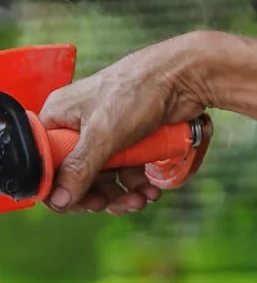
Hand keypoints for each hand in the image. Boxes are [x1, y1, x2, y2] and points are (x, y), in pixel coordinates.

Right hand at [40, 36, 211, 211]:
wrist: (185, 77)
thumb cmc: (137, 91)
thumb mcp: (102, 134)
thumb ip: (79, 169)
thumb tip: (58, 200)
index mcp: (59, 117)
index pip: (46, 162)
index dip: (57, 187)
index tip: (76, 204)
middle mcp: (78, 126)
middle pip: (76, 175)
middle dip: (96, 194)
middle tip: (108, 205)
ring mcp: (105, 134)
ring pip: (104, 179)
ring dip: (121, 195)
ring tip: (140, 200)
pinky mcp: (130, 140)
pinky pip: (126, 172)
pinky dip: (137, 185)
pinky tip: (151, 191)